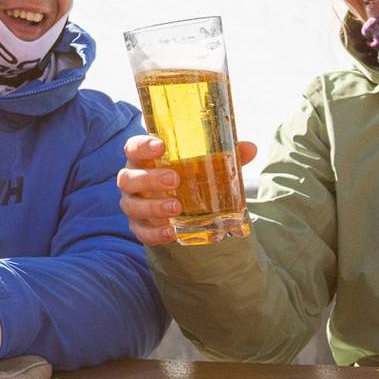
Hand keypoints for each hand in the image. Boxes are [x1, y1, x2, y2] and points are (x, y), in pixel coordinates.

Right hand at [117, 135, 257, 244]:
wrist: (181, 206)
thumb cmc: (187, 176)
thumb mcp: (203, 164)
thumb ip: (223, 156)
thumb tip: (250, 148)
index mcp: (144, 158)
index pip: (133, 148)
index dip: (142, 146)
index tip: (161, 146)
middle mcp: (133, 180)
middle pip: (129, 178)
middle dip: (150, 178)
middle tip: (175, 179)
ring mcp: (133, 204)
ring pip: (132, 205)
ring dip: (152, 206)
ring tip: (176, 208)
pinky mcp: (139, 226)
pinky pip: (140, 231)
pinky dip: (154, 233)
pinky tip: (171, 233)